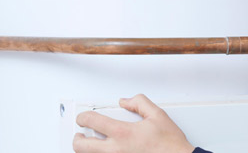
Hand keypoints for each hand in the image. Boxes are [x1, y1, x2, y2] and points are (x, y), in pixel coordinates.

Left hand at [73, 94, 194, 152]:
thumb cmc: (169, 143)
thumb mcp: (157, 115)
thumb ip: (140, 102)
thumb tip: (126, 101)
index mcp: (123, 133)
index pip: (91, 121)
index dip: (83, 116)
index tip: (83, 117)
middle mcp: (115, 150)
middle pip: (81, 145)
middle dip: (77, 138)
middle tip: (80, 134)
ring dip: (85, 150)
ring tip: (89, 144)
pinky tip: (106, 150)